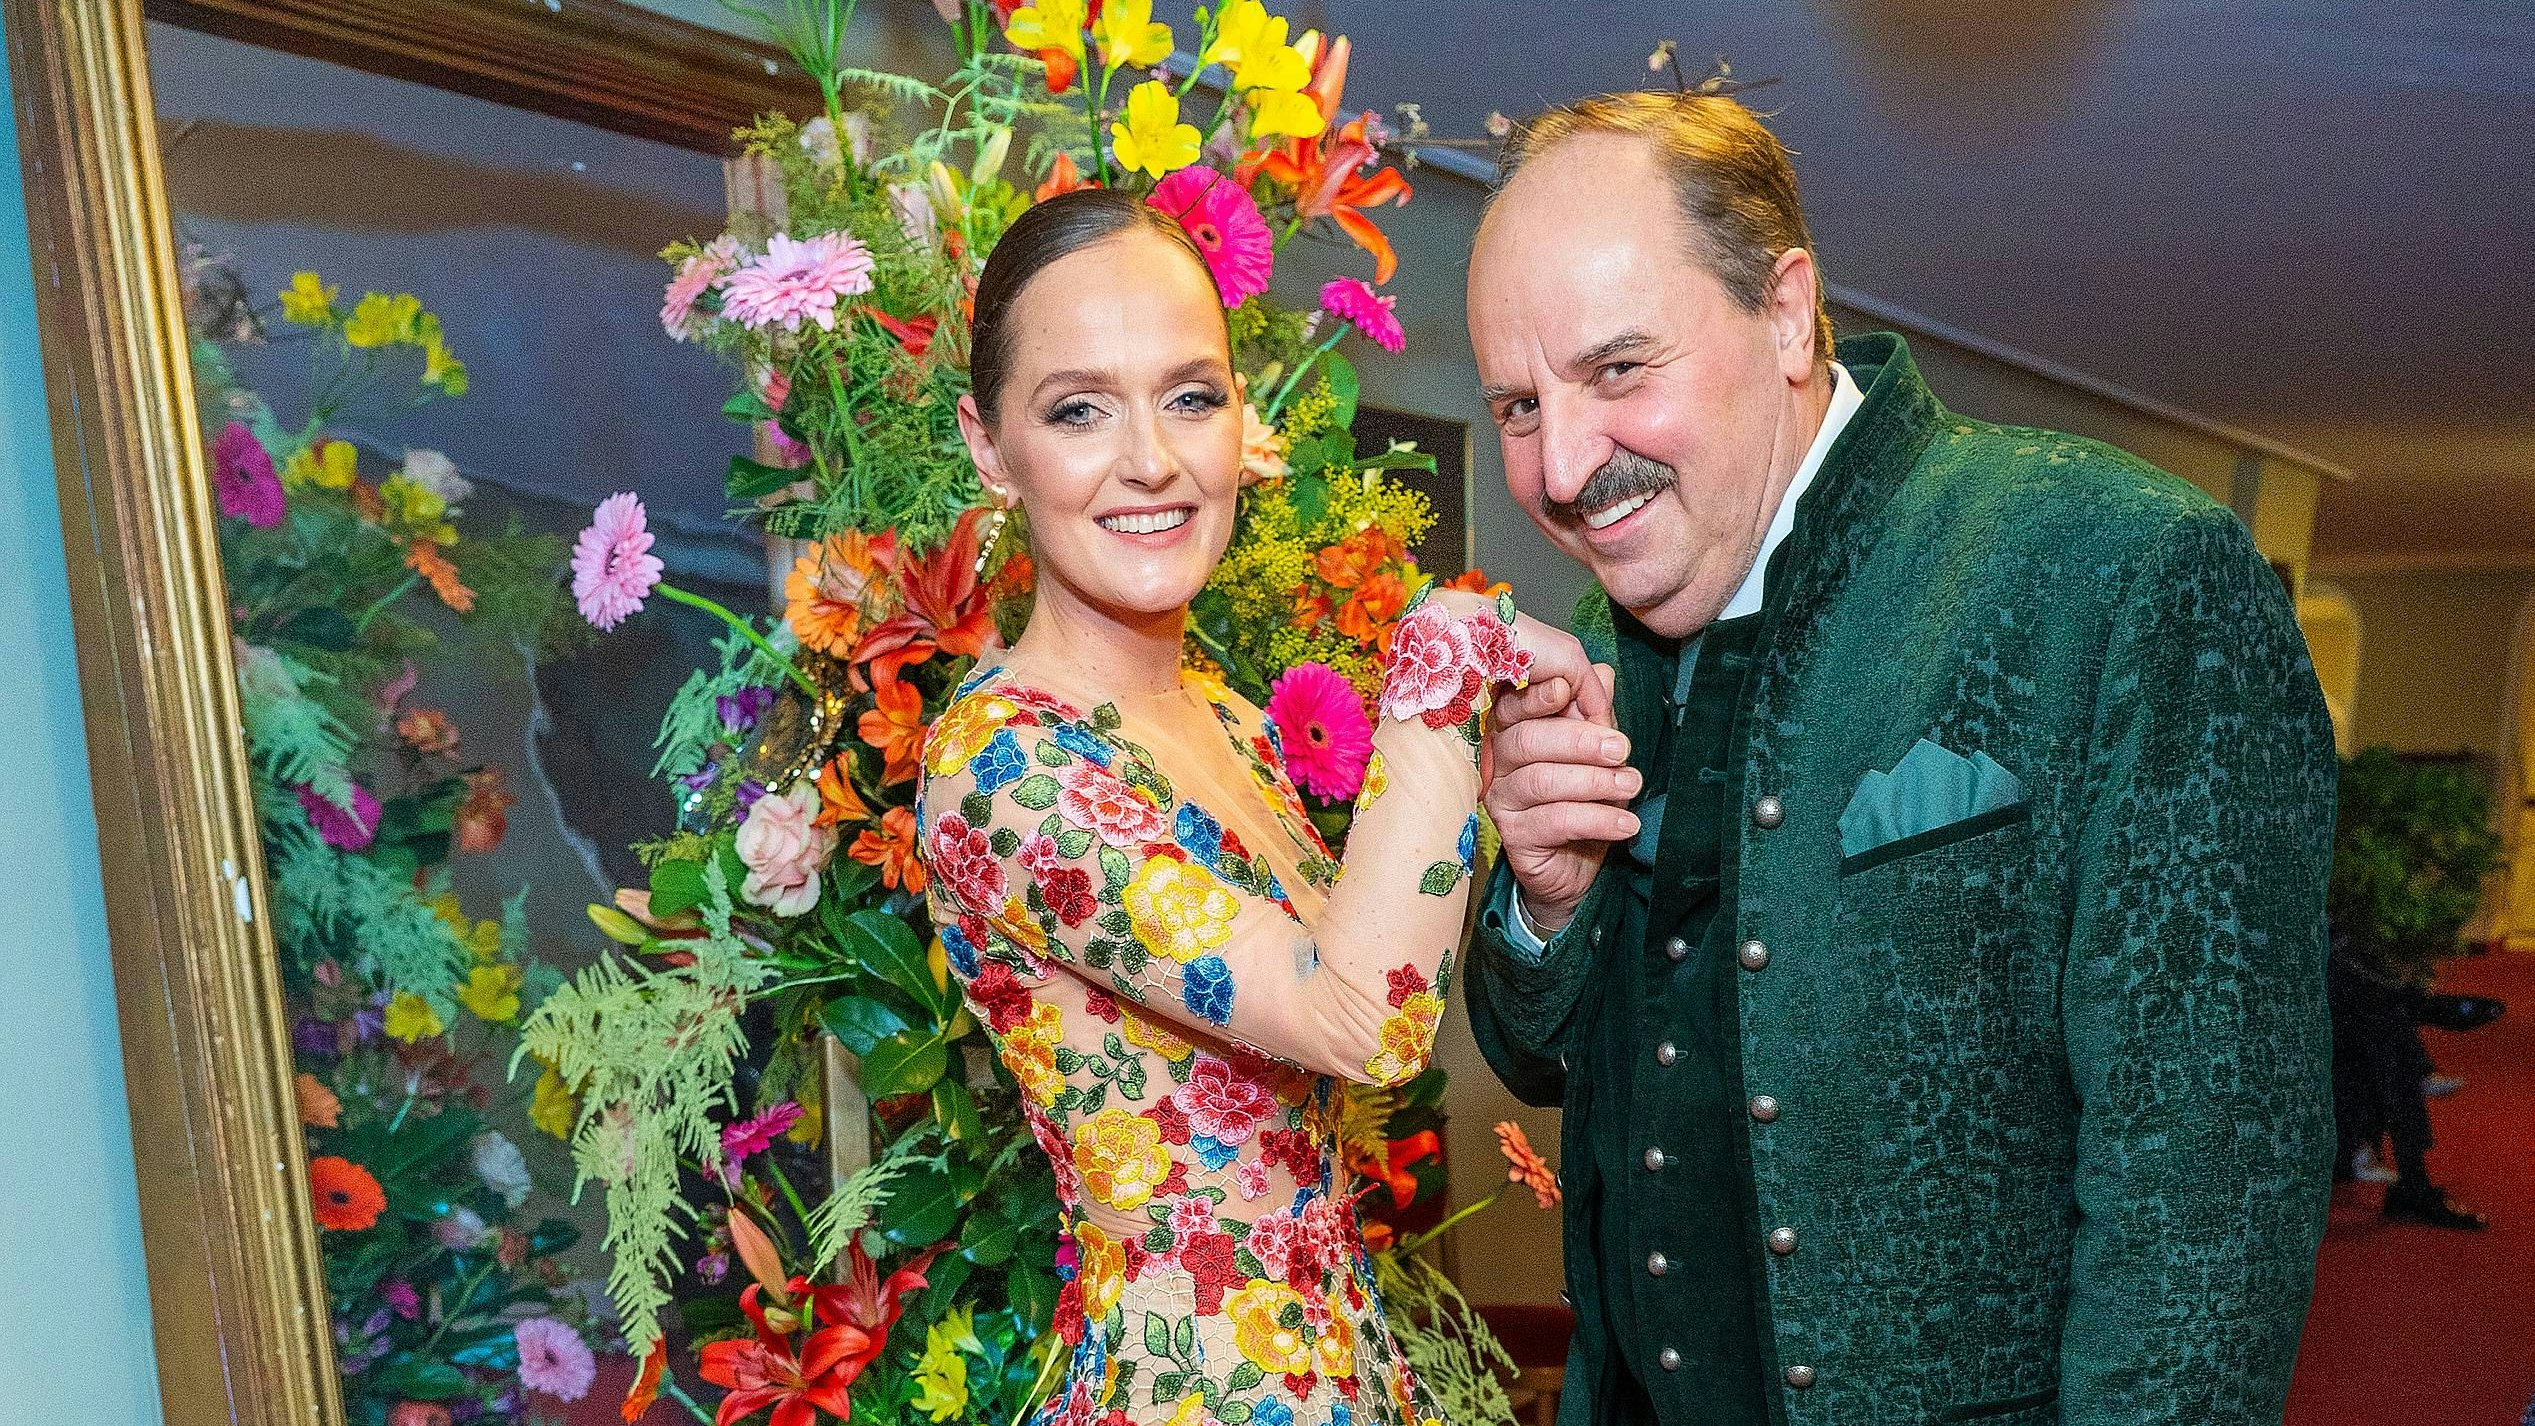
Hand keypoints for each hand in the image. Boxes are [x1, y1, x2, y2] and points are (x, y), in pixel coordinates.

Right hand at [1483, 617, 1634, 931]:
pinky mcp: (1513, 835)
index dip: (1541, 695)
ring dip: (1594, 781)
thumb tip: (1603, 673)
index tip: (1572, 690)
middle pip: (1528, 740)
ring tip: (1632, 785)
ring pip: (1542, 780)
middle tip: (1622, 749)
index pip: (1516, 705)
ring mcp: (1501, 799)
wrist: (1574, 865)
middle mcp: (1498, 762)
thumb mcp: (1597, 753)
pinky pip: (1554, 820)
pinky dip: (1597, 819)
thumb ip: (1595, 715)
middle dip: (1580, 741)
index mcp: (1514, 730)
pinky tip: (1626, 823)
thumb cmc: (1582, 798)